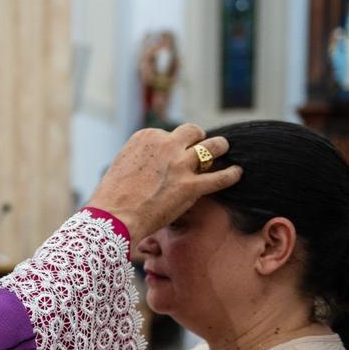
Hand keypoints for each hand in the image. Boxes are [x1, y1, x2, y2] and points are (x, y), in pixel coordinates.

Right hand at [86, 124, 241, 242]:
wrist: (113, 217)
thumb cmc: (112, 197)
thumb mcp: (123, 164)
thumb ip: (143, 158)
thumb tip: (157, 163)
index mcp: (147, 137)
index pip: (169, 134)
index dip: (173, 145)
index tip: (171, 155)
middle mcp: (166, 145)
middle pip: (193, 132)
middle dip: (198, 138)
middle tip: (200, 147)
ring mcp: (180, 165)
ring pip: (213, 146)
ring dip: (220, 147)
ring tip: (224, 150)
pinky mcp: (191, 187)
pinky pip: (220, 177)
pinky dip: (231, 174)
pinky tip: (236, 173)